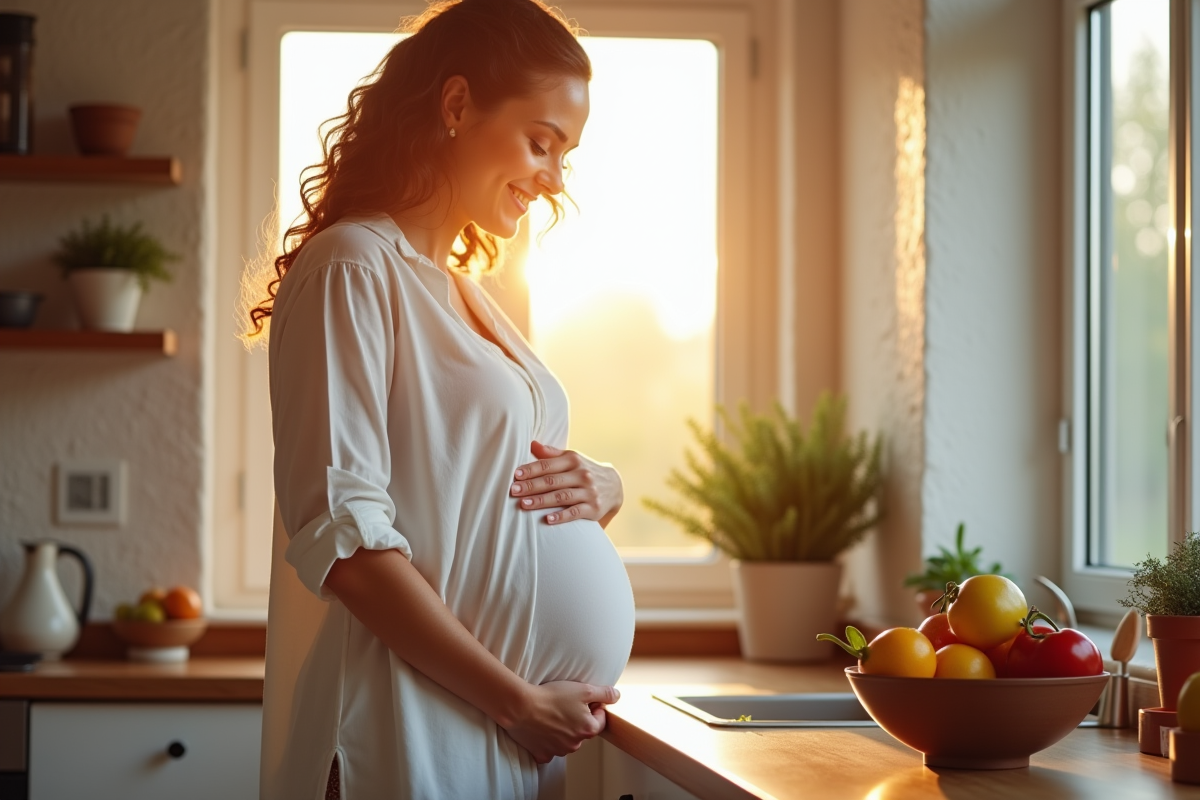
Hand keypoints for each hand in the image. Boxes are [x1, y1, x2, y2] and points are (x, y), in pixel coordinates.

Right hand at [503, 681, 617, 763]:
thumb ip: (604, 693)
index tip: (582, 698)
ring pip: (566, 740)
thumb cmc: (552, 696)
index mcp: (588, 730)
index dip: (595, 706)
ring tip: (551, 713)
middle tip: (564, 704)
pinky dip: (547, 740)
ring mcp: (558, 751)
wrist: (521, 707)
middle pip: (582, 730)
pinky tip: (541, 727)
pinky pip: (549, 749)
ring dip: (563, 729)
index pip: (600, 719)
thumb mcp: (583, 689)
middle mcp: (575, 744)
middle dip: (578, 718)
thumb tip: (617, 696)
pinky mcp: (541, 754)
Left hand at [511, 442, 623, 526]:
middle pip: (552, 481)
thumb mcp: (571, 458)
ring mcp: (588, 492)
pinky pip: (575, 512)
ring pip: (561, 497)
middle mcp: (581, 474)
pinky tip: (548, 519)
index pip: (548, 465)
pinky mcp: (593, 508)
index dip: (531, 469)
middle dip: (531, 486)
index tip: (516, 475)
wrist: (614, 486)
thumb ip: (551, 453)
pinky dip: (562, 516)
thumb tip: (531, 444)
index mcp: (573, 460)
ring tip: (524, 504)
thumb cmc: (584, 470)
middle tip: (514, 491)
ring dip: (541, 501)